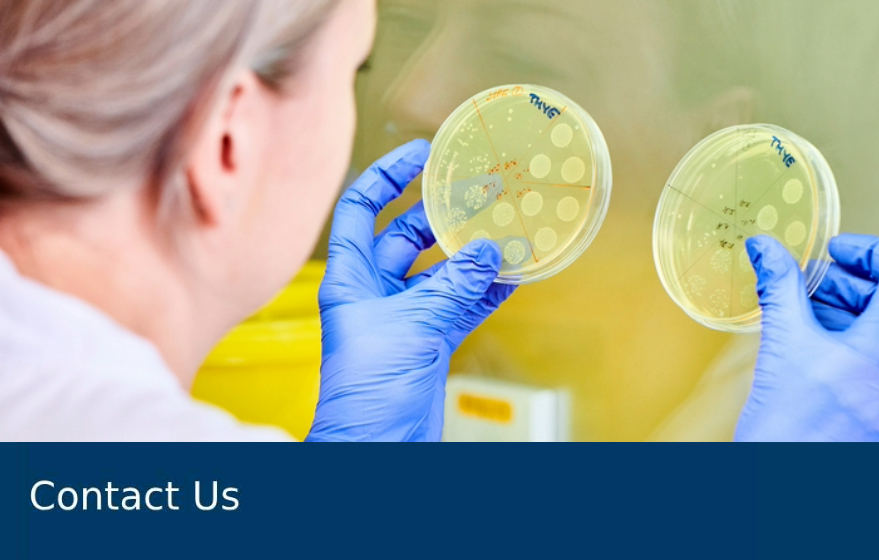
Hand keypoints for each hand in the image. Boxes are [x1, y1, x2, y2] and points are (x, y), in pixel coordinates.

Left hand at [306, 140, 514, 441]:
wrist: (377, 449)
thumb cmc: (367, 394)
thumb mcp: (413, 328)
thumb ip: (453, 286)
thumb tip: (488, 250)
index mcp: (350, 279)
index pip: (361, 208)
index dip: (388, 176)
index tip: (422, 153)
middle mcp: (375, 293)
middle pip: (407, 235)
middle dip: (442, 213)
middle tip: (480, 190)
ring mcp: (405, 317)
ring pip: (442, 271)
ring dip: (472, 253)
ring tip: (504, 229)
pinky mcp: (431, 343)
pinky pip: (463, 306)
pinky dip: (487, 291)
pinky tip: (512, 275)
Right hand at [735, 234, 878, 441]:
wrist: (787, 491)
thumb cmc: (789, 432)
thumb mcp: (781, 345)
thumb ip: (778, 287)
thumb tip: (766, 247)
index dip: (870, 251)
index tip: (834, 252)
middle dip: (845, 284)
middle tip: (804, 284)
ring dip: (842, 313)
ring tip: (799, 316)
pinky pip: (877, 362)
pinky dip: (847, 343)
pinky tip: (808, 349)